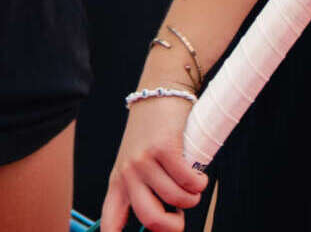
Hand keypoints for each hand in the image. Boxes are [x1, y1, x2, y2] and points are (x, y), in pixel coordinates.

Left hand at [100, 93, 205, 231]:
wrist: (159, 91)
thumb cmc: (152, 132)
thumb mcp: (137, 163)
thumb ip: (147, 192)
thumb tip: (169, 224)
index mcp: (118, 182)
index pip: (110, 222)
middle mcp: (128, 173)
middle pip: (150, 218)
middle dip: (172, 227)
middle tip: (180, 219)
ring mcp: (144, 160)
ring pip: (176, 198)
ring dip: (192, 198)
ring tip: (193, 187)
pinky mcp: (163, 148)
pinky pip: (188, 181)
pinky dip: (199, 183)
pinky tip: (199, 176)